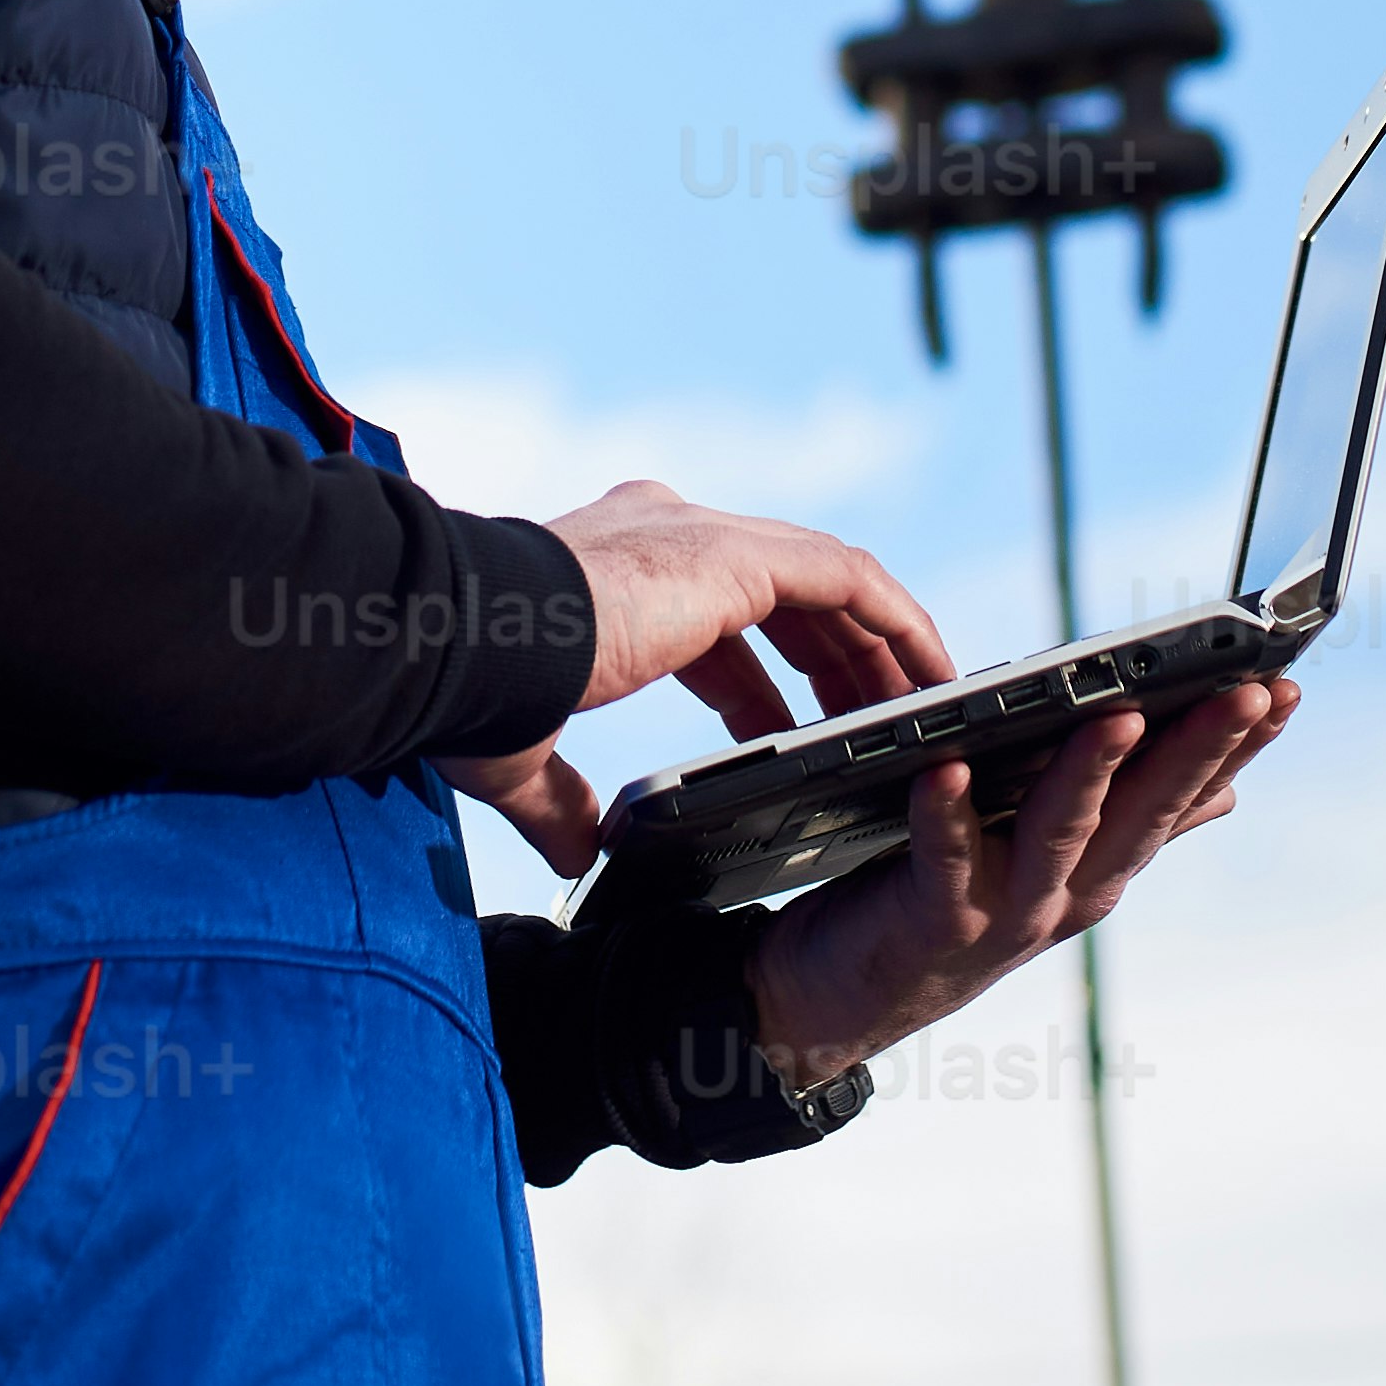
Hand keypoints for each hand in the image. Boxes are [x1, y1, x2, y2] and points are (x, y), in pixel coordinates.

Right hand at [443, 480, 952, 891]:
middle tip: (878, 728)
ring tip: (923, 709)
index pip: (720, 618)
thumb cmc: (468, 693)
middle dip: (839, 663)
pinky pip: (849, 581)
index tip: (796, 732)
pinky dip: (894, 624)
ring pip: (830, 581)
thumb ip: (560, 799)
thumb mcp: (520, 754)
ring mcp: (702, 535)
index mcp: (617, 568)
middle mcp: (666, 533)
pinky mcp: (734, 554)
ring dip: (881, 645)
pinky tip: (926, 676)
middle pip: (788, 594)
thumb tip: (579, 853)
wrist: (459, 643)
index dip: (767, 680)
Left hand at [743, 680, 1295, 1090]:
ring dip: (1092, 773)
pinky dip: (947, 814)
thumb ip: (1128, 821)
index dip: (1236, 747)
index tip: (1285, 690)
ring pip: (1061, 831)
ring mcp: (1008, 908)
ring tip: (1119, 714)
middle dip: (1199, 750)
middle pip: (1144, 810)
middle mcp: (1071, 889)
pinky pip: (945, 857)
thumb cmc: (953, 901)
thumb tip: (1226, 793)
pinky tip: (948, 768)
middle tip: (1249, 690)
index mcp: (1102, 864)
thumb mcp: (1055, 859)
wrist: (846, 999)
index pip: (1185, 797)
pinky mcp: (935, 918)